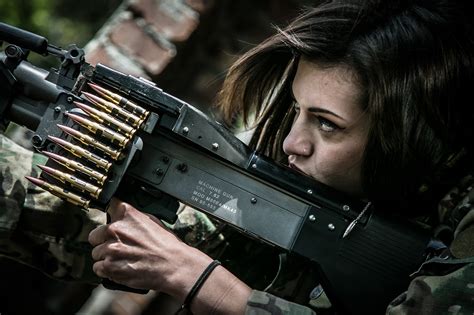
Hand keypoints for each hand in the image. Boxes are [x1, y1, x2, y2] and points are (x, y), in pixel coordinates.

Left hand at [88, 198, 211, 297]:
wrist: (173, 265)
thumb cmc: (167, 245)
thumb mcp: (152, 220)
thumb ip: (132, 218)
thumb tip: (123, 217)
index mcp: (126, 213)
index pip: (108, 207)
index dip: (111, 217)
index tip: (112, 221)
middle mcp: (115, 229)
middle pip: (95, 235)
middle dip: (104, 240)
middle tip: (118, 246)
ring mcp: (111, 248)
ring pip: (96, 253)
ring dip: (106, 257)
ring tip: (123, 259)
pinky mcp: (109, 266)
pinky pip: (98, 268)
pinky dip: (107, 270)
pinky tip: (121, 268)